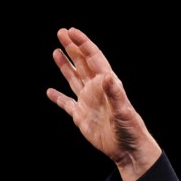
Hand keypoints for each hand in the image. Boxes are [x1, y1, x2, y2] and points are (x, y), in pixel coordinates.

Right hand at [46, 27, 160, 180]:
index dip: (83, 44)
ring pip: (74, 79)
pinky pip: (66, 103)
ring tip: (56, 51)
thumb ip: (115, 93)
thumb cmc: (130, 129)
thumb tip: (107, 76)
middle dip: (73, 48)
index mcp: (107, 84)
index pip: (93, 58)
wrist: (127, 149)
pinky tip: (50, 91)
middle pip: (82, 64)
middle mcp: (97, 90)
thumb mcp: (124, 110)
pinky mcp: (81, 116)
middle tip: (61, 32)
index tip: (71, 31)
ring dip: (66, 66)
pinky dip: (58, 97)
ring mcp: (88, 102)